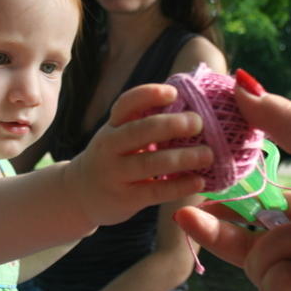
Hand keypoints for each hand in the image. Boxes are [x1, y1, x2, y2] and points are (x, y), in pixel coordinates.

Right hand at [65, 83, 212, 226]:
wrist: (81, 194)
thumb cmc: (114, 156)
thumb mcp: (120, 134)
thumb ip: (146, 120)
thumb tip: (192, 100)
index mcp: (113, 125)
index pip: (126, 104)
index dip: (149, 95)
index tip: (174, 92)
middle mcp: (109, 146)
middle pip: (138, 131)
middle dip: (171, 125)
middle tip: (199, 122)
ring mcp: (114, 173)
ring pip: (149, 163)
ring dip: (182, 157)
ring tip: (208, 154)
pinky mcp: (124, 199)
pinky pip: (154, 192)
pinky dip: (178, 186)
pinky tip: (199, 181)